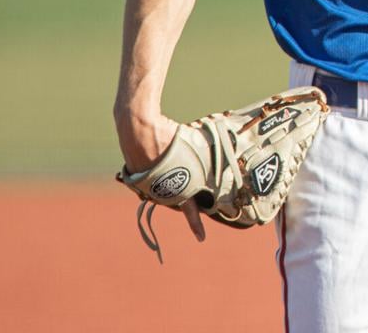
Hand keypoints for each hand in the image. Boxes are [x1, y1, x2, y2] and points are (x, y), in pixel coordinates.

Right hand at [114, 108, 205, 242]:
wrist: (141, 129)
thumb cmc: (173, 139)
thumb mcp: (200, 146)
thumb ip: (212, 155)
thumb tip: (231, 148)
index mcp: (179, 189)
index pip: (191, 209)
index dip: (196, 224)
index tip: (201, 238)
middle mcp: (161, 192)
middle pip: (176, 196)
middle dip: (185, 192)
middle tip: (192, 186)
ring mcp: (146, 185)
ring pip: (164, 186)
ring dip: (172, 175)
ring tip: (174, 160)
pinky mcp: (136, 174)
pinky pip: (152, 176)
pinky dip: (159, 168)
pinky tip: (160, 154)